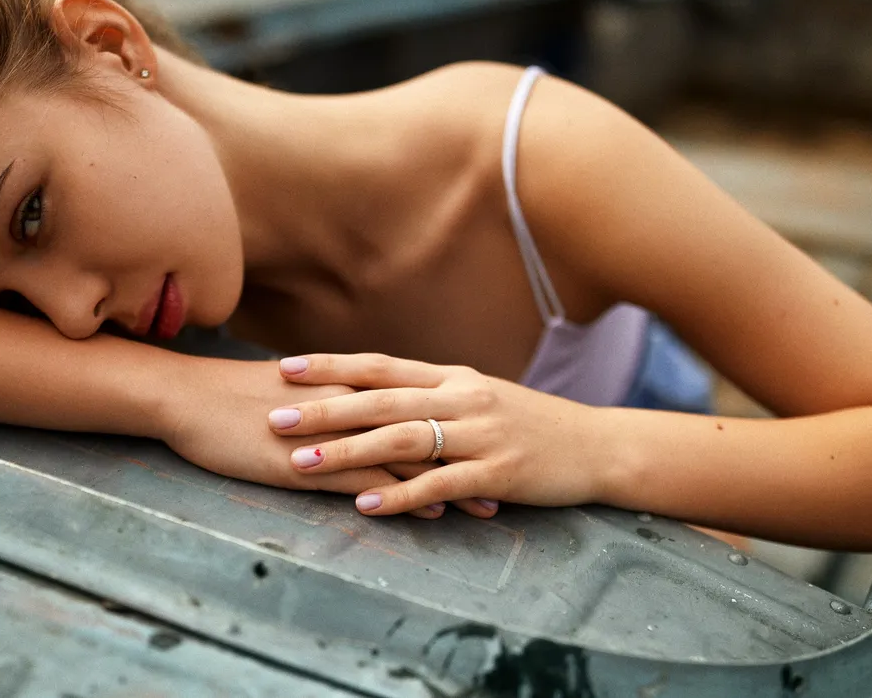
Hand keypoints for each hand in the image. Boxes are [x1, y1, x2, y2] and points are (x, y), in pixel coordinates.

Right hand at [161, 358, 495, 518]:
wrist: (187, 398)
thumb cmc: (231, 395)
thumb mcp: (290, 389)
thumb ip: (328, 395)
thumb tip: (354, 403)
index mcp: (347, 383)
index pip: (415, 400)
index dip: (455, 420)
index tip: (490, 438)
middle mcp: (350, 404)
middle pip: (425, 427)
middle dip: (469, 453)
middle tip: (510, 472)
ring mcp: (333, 434)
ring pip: (406, 457)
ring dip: (450, 483)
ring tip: (488, 505)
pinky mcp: (311, 465)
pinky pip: (369, 481)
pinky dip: (405, 496)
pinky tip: (433, 513)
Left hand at [269, 353, 605, 514]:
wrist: (596, 445)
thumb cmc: (530, 424)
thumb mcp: (479, 397)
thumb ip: (430, 395)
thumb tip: (374, 395)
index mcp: (451, 378)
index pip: (381, 365)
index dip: (332, 366)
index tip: (286, 368)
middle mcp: (461, 399)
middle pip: (382, 399)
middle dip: (325, 409)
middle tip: (275, 416)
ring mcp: (480, 435)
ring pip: (404, 440)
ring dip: (350, 452)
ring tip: (303, 462)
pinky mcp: (497, 474)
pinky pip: (440, 485)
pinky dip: (401, 496)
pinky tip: (365, 506)